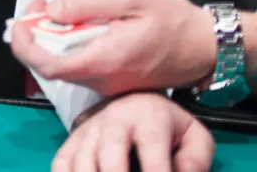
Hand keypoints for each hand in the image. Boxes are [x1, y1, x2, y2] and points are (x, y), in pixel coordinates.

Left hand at [10, 0, 216, 96]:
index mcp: (103, 61)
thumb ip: (87, 3)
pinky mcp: (113, 81)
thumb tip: (52, 9)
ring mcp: (107, 84)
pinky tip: (78, 23)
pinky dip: (68, 45)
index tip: (22, 18)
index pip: (46, 65)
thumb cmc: (172, 19)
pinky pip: (79, 65)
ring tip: (59, 8)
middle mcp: (101, 80)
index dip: (23, 44)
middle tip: (42, 4)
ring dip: (51, 38)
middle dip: (35, 34)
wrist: (206, 47)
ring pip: (63, 65)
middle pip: (49, 65)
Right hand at [52, 92, 214, 171]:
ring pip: (82, 160)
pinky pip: (61, 160)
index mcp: (149, 118)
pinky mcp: (74, 137)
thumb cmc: (167, 124)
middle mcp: (114, 120)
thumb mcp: (194, 135)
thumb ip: (195, 161)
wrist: (137, 97)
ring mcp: (90, 128)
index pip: (154, 155)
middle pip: (110, 156)